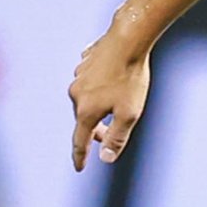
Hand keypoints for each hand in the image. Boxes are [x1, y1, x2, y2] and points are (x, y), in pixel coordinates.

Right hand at [69, 35, 150, 170]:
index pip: (80, 141)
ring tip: (114, 103)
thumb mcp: (129, 114)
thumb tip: (106, 159)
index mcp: (85, 110)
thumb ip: (117, 138)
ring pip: (86, 98)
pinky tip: (111, 80)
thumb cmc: (131, 78)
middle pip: (84, 119)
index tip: (79, 167)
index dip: (80, 156)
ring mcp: (79, 76)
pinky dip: (98, 85)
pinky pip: (90, 79)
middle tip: (108, 134)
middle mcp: (76, 94)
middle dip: (95, 129)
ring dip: (98, 105)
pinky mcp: (86, 62)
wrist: (127, 39)